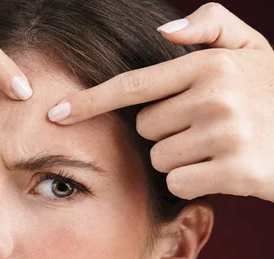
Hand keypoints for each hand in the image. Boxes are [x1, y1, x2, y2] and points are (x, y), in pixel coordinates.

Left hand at [46, 3, 273, 202]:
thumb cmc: (273, 94)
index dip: (90, 101)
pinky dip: (194, 182)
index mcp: (209, 65)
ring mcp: (226, 134)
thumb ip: (212, 25)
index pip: (133, 86)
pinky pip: (179, 183)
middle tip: (207, 127)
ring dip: (181, 158)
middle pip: (145, 128)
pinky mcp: (235, 171)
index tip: (56, 113)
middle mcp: (215, 96)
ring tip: (218, 147)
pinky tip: (224, 170)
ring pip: (159, 159)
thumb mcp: (252, 50)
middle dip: (167, 131)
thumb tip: (163, 30)